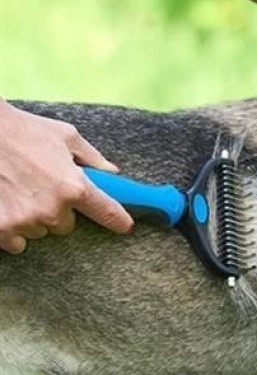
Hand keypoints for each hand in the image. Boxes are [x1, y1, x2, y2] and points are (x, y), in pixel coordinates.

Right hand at [0, 100, 133, 253]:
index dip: (118, 221)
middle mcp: (52, 208)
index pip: (106, 212)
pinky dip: (14, 230)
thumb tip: (113, 172)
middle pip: (66, 225)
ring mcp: (25, 221)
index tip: (126, 227)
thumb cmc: (26, 132)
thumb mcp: (67, 137)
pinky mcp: (1, 229)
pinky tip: (9, 206)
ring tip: (22, 191)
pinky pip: (17, 243)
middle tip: (45, 188)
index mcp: (74, 186)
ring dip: (36, 218)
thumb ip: (93, 158)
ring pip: (41, 232)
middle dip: (60, 210)